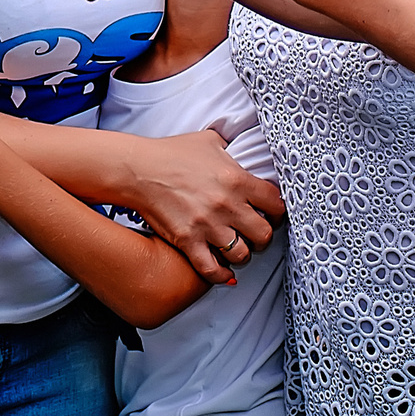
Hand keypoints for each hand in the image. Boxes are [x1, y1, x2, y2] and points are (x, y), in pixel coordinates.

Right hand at [121, 128, 284, 285]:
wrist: (138, 169)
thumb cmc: (172, 153)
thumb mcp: (209, 141)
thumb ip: (231, 151)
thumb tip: (242, 154)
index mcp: (237, 179)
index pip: (276, 204)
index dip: (276, 211)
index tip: (270, 214)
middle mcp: (227, 205)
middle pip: (263, 235)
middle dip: (261, 236)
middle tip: (252, 233)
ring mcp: (207, 225)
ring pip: (242, 255)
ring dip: (240, 253)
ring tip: (234, 247)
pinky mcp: (188, 241)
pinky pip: (212, 269)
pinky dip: (220, 275)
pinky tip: (223, 271)